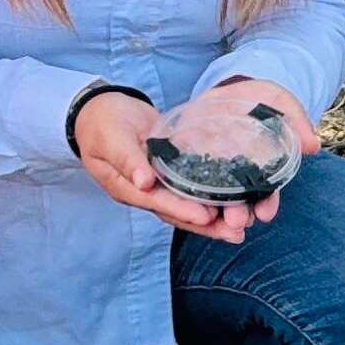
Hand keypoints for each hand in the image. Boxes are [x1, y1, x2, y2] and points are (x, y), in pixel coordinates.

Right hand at [69, 87, 257, 245]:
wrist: (101, 112)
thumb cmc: (101, 124)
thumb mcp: (110, 138)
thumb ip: (126, 159)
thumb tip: (143, 182)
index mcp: (128, 189)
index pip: (158, 204)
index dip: (182, 211)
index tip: (207, 217)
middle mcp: (146, 192)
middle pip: (179, 213)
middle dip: (208, 225)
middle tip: (237, 232)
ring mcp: (159, 183)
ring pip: (189, 204)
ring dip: (215, 215)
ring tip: (244, 223)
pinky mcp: (170, 170)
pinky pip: (193, 185)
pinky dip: (212, 193)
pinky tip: (236, 197)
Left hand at [188, 77, 321, 229]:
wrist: (230, 89)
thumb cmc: (260, 99)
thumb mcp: (281, 103)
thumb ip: (296, 122)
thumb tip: (313, 146)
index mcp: (259, 169)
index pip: (265, 192)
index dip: (267, 203)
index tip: (266, 213)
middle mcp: (234, 175)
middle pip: (237, 200)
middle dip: (237, 213)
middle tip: (237, 222)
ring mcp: (209, 167)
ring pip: (210, 195)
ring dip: (211, 209)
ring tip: (210, 219)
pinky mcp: (186, 156)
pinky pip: (182, 174)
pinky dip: (181, 186)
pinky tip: (179, 194)